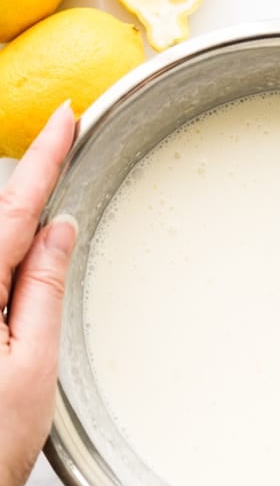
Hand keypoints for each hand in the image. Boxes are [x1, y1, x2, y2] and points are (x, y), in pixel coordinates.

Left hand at [0, 102, 76, 485]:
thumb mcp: (32, 368)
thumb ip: (40, 290)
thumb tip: (58, 230)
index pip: (13, 209)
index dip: (43, 158)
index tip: (67, 117)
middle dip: (30, 174)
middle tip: (64, 134)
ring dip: (16, 211)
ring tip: (51, 178)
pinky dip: (6, 249)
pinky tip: (24, 242)